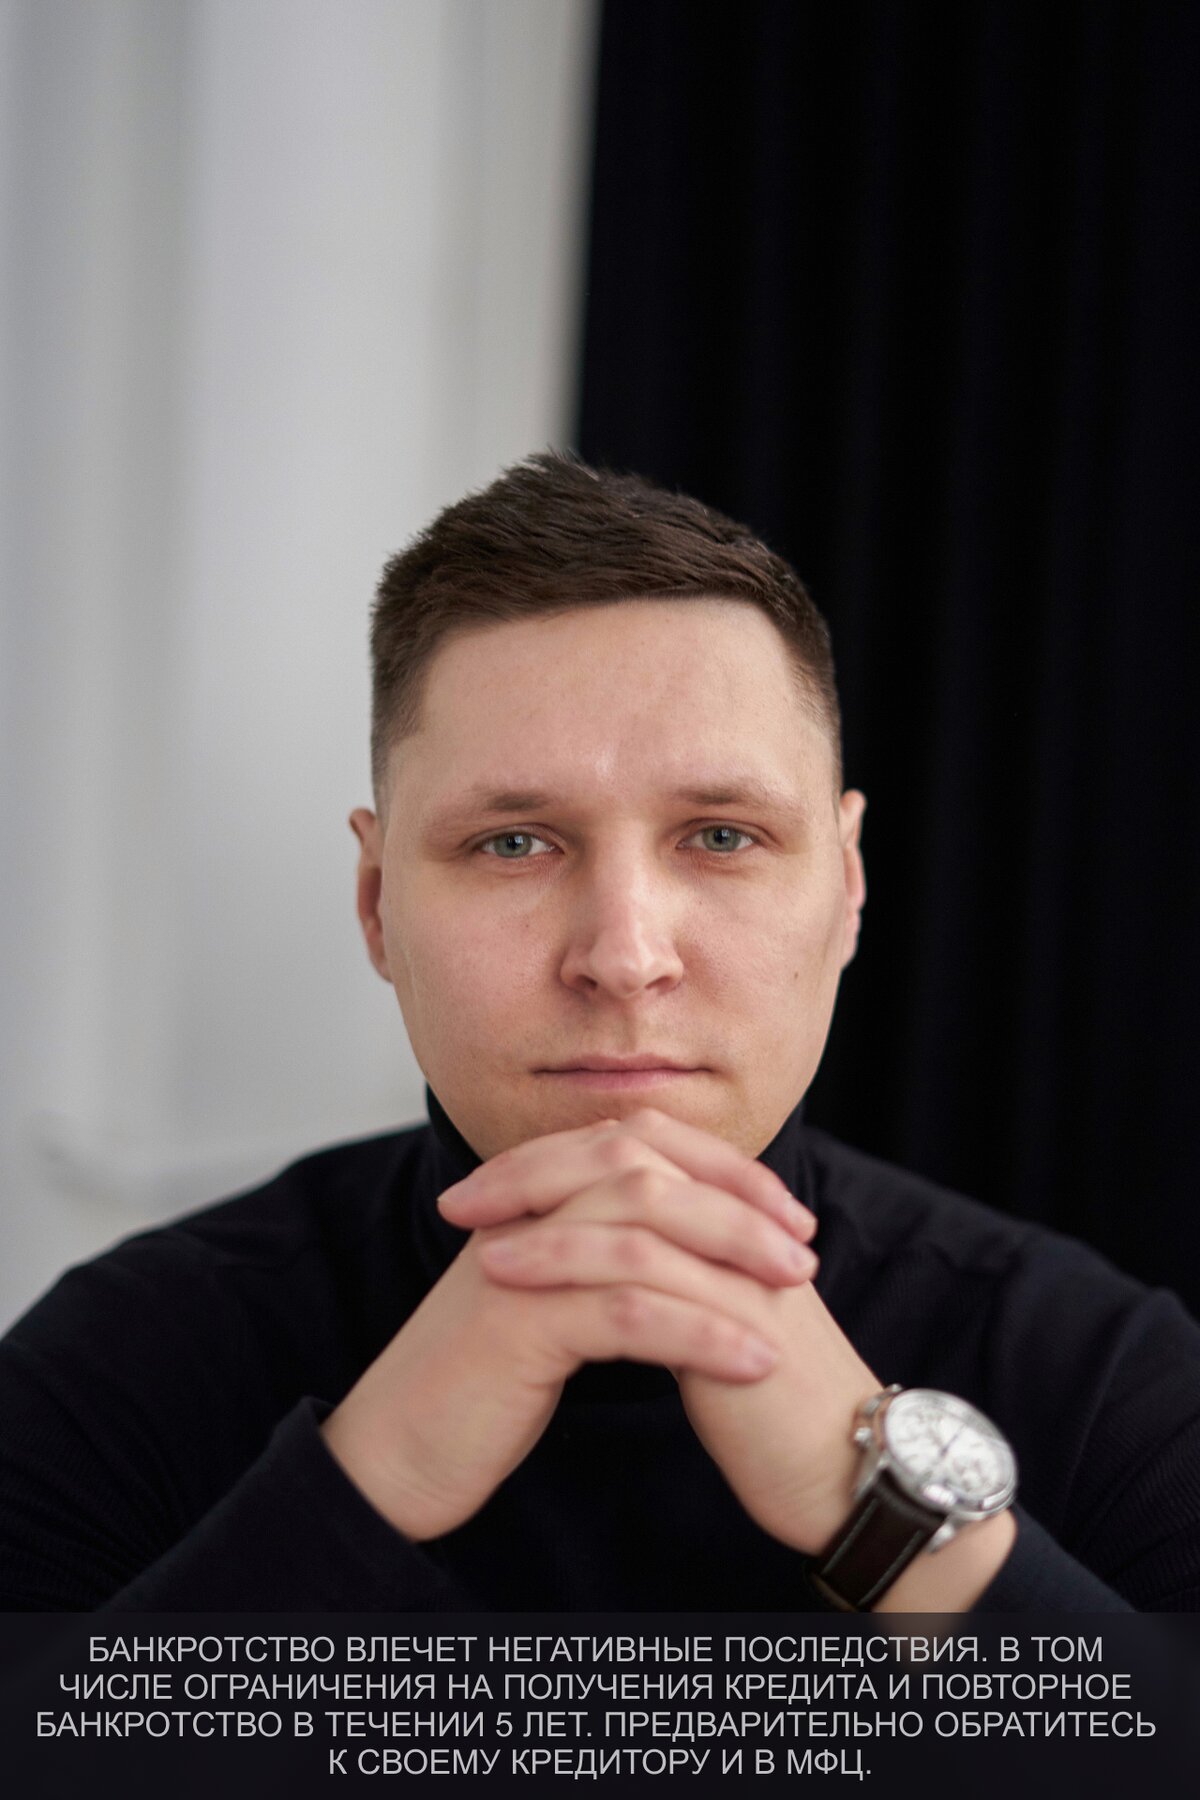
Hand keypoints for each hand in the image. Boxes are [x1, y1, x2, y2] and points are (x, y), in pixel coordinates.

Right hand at [320, 1113, 816, 1541]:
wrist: (397, 1453)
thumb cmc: (481, 1385)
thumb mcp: (551, 1304)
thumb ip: (602, 1260)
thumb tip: (691, 1243)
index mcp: (537, 1201)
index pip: (641, 1144)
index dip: (721, 1169)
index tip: (787, 1212)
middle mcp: (526, 1214)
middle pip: (648, 1171)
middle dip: (738, 1205)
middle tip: (804, 1250)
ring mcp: (519, 1261)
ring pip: (644, 1231)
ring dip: (731, 1260)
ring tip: (794, 1296)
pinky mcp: (518, 1323)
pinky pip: (628, 1314)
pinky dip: (701, 1332)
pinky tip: (752, 1361)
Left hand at [464, 1108, 1015, 1607]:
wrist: (849, 1473)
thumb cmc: (774, 1409)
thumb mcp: (718, 1323)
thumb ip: (680, 1278)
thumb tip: (610, 1257)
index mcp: (736, 1218)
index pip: (640, 1149)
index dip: (561, 1157)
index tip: (490, 1184)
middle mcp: (741, 1224)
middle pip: (630, 1152)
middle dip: (538, 1165)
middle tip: (465, 1194)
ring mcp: (741, 1262)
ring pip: (629, 1200)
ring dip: (537, 1206)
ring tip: (468, 1228)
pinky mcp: (733, 1313)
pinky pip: (635, 1265)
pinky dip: (560, 1260)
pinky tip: (504, 1273)